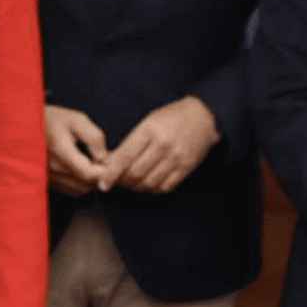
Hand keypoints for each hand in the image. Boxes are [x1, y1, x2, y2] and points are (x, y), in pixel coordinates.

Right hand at [44, 105, 108, 196]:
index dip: (104, 171)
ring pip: (80, 189)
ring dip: (90, 180)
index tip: (108, 160)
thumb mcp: (77, 119)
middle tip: (100, 159)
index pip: (88, 173)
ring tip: (91, 163)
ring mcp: (49, 176)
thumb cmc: (53, 120)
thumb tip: (103, 157)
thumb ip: (94, 137)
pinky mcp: (48, 181)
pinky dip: (80, 183)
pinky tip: (80, 168)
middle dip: (99, 174)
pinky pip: (71, 190)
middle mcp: (53, 167)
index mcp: (61, 150)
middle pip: (86, 183)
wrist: (27, 125)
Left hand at [101, 96, 218, 193]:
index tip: (102, 183)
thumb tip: (110, 162)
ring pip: (149, 183)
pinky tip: (146, 183)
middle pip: (135, 173)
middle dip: (122, 181)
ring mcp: (176, 158)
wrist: (203, 116)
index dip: (111, 173)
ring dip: (135, 187)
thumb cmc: (170, 117)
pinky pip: (164, 187)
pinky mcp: (186, 168)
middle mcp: (163, 145)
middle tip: (116, 181)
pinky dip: (152, 189)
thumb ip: (131, 142)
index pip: (125, 157)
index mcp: (150, 130)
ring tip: (130, 183)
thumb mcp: (148, 121)